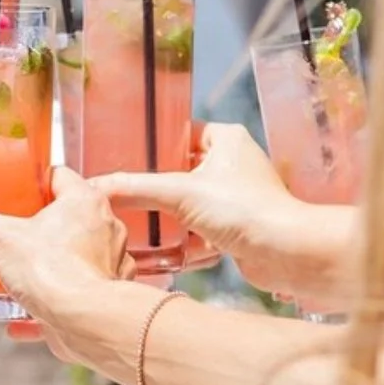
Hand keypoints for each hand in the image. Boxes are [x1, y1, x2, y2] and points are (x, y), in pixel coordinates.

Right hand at [0, 168, 131, 365]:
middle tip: (11, 233)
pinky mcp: (103, 297)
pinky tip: (20, 316)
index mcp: (84, 202)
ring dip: (47, 264)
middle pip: (66, 217)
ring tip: (16, 273)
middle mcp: (104, 228)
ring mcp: (108, 263)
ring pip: (73, 256)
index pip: (59, 177)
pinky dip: (49, 304)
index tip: (15, 191)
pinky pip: (73, 295)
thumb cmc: (54, 272)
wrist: (86, 322)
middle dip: (38, 226)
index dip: (35, 181)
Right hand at [95, 123, 357, 311]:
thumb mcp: (181, 193)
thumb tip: (98, 187)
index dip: (156, 144)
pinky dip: (187, 237)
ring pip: (193, 201)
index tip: (126, 154)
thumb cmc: (245, 210)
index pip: (182, 132)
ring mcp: (238, 196)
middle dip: (159, 185)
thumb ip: (137, 189)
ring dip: (172, 214)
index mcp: (226, 140)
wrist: (286, 252)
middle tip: (124, 190)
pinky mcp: (239, 225)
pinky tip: (164, 246)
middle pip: (184, 169)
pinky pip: (203, 227)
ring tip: (137, 218)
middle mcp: (235, 163)